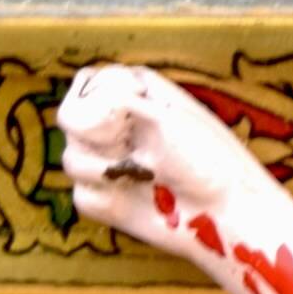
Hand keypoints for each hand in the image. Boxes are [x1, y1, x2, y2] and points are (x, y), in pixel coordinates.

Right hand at [62, 63, 269, 242]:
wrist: (224, 212)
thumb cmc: (209, 157)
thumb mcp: (166, 113)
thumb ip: (114, 101)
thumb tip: (75, 111)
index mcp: (135, 94)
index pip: (87, 81)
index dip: (100, 96)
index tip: (135, 107)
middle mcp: (116, 126)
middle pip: (68, 118)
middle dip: (98, 133)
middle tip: (135, 146)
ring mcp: (107, 164)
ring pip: (70, 159)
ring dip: (105, 169)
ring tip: (146, 176)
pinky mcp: (103, 201)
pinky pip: (80, 196)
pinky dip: (106, 199)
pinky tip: (137, 200)